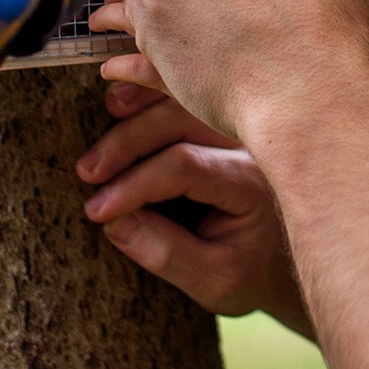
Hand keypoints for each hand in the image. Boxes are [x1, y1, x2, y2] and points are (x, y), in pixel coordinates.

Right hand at [78, 70, 311, 333]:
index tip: (97, 210)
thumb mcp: (213, 281)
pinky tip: (120, 93)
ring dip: (137, 103)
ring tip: (102, 120)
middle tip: (87, 172)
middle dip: (126, 143)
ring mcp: (237, 125)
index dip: (134, 185)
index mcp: (250, 184)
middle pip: (180, 120)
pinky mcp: (223, 118)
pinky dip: (152, 87)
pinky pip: (187, 93)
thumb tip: (114, 223)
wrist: (281, 258)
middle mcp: (249, 144)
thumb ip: (165, 253)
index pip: (185, 166)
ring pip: (182, 97)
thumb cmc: (247, 269)